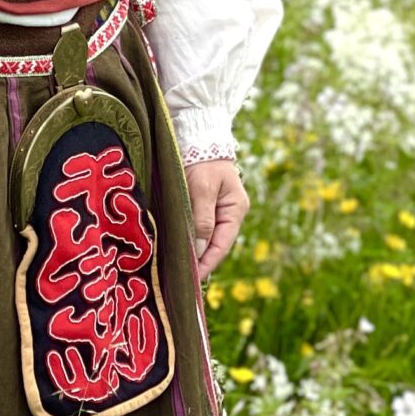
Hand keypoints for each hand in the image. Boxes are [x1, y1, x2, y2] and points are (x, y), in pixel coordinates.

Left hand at [185, 159, 246, 282]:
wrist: (197, 134)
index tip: (193, 280)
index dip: (208, 263)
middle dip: (200, 261)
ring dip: (193, 251)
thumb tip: (200, 250)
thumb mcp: (202, 188)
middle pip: (214, 244)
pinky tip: (178, 248)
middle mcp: (229, 212)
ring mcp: (218, 208)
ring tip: (179, 270)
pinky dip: (189, 238)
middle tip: (181, 281)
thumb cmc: (202, 160)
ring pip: (205, 237)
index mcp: (235, 208)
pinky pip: (198, 226)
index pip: (222, 244)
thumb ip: (202, 218)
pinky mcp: (204, 203)